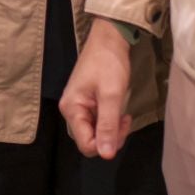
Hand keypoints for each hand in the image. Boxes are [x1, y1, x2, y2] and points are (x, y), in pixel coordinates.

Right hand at [58, 24, 134, 158]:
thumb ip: (107, 126)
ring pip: (94, 132)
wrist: (109, 38)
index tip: (122, 125)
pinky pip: (96, 122)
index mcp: (72, 109)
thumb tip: (106, 155)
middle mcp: (70, 110)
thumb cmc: (109, 64)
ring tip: (122, 114)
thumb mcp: (111, 95)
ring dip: (111, 129)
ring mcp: (78, 106)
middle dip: (109, 136)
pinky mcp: (86, 103)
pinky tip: (118, 111)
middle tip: (124, 119)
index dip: (106, 143)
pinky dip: (109, 121)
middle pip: (89, 140)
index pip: (86, 145)